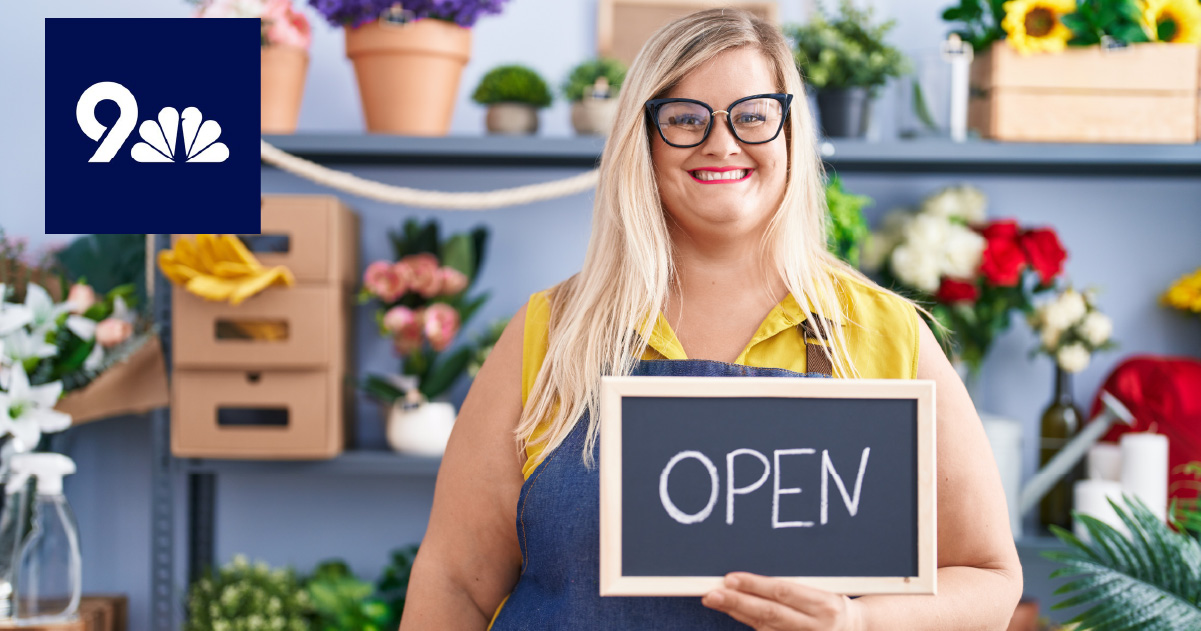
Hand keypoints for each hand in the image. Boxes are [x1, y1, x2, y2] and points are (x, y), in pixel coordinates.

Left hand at [702, 573, 862, 630]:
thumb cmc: (833, 603)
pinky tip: (734, 612)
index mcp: (825, 604)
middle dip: (737, 602)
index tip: (731, 578)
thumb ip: (793, 585)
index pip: (784, 592)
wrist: (856, 629)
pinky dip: (749, 624)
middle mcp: (814, 626)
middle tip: (712, 593)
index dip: (755, 585)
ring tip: (716, 599)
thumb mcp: (824, 588)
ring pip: (764, 627)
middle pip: (769, 613)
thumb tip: (753, 576)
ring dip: (737, 613)